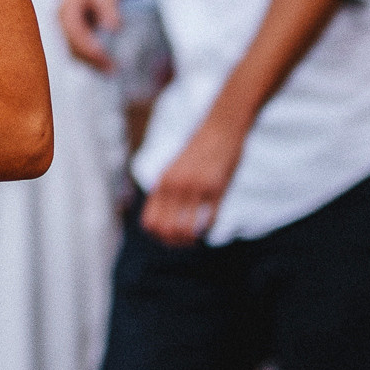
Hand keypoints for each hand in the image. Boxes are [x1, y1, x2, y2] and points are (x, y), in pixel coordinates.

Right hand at [59, 0, 124, 71]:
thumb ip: (109, 7)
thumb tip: (113, 27)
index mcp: (66, 7)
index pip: (73, 30)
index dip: (86, 45)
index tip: (102, 55)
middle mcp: (63, 19)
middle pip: (72, 45)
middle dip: (91, 59)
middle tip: (112, 69)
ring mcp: (67, 29)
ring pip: (75, 51)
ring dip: (92, 63)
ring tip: (113, 70)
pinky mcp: (75, 35)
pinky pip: (80, 51)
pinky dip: (92, 59)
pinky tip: (107, 65)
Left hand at [140, 119, 240, 246]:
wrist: (219, 128)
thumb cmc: (198, 151)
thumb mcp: (174, 169)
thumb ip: (167, 190)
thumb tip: (162, 215)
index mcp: (162, 182)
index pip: (150, 222)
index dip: (158, 236)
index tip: (170, 237)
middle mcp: (175, 186)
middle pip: (165, 230)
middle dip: (175, 242)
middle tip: (185, 242)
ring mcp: (196, 187)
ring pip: (186, 229)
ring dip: (191, 239)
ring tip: (197, 238)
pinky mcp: (217, 188)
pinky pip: (210, 220)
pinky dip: (208, 230)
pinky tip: (209, 229)